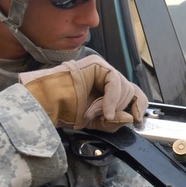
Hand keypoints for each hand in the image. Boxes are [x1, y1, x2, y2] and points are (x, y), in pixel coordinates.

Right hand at [20, 55, 147, 131]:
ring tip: (94, 113)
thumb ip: (113, 121)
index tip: (138, 120)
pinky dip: (112, 99)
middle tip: (104, 118)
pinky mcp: (96, 64)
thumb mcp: (95, 121)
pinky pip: (114, 81)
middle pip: (129, 90)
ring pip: (123, 86)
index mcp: (105, 87)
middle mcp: (104, 75)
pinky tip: (104, 110)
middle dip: (120, 108)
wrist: (47, 104)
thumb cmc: (63, 110)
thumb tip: (131, 118)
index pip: (131, 92)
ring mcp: (101, 68)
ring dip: (111, 105)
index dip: (138, 106)